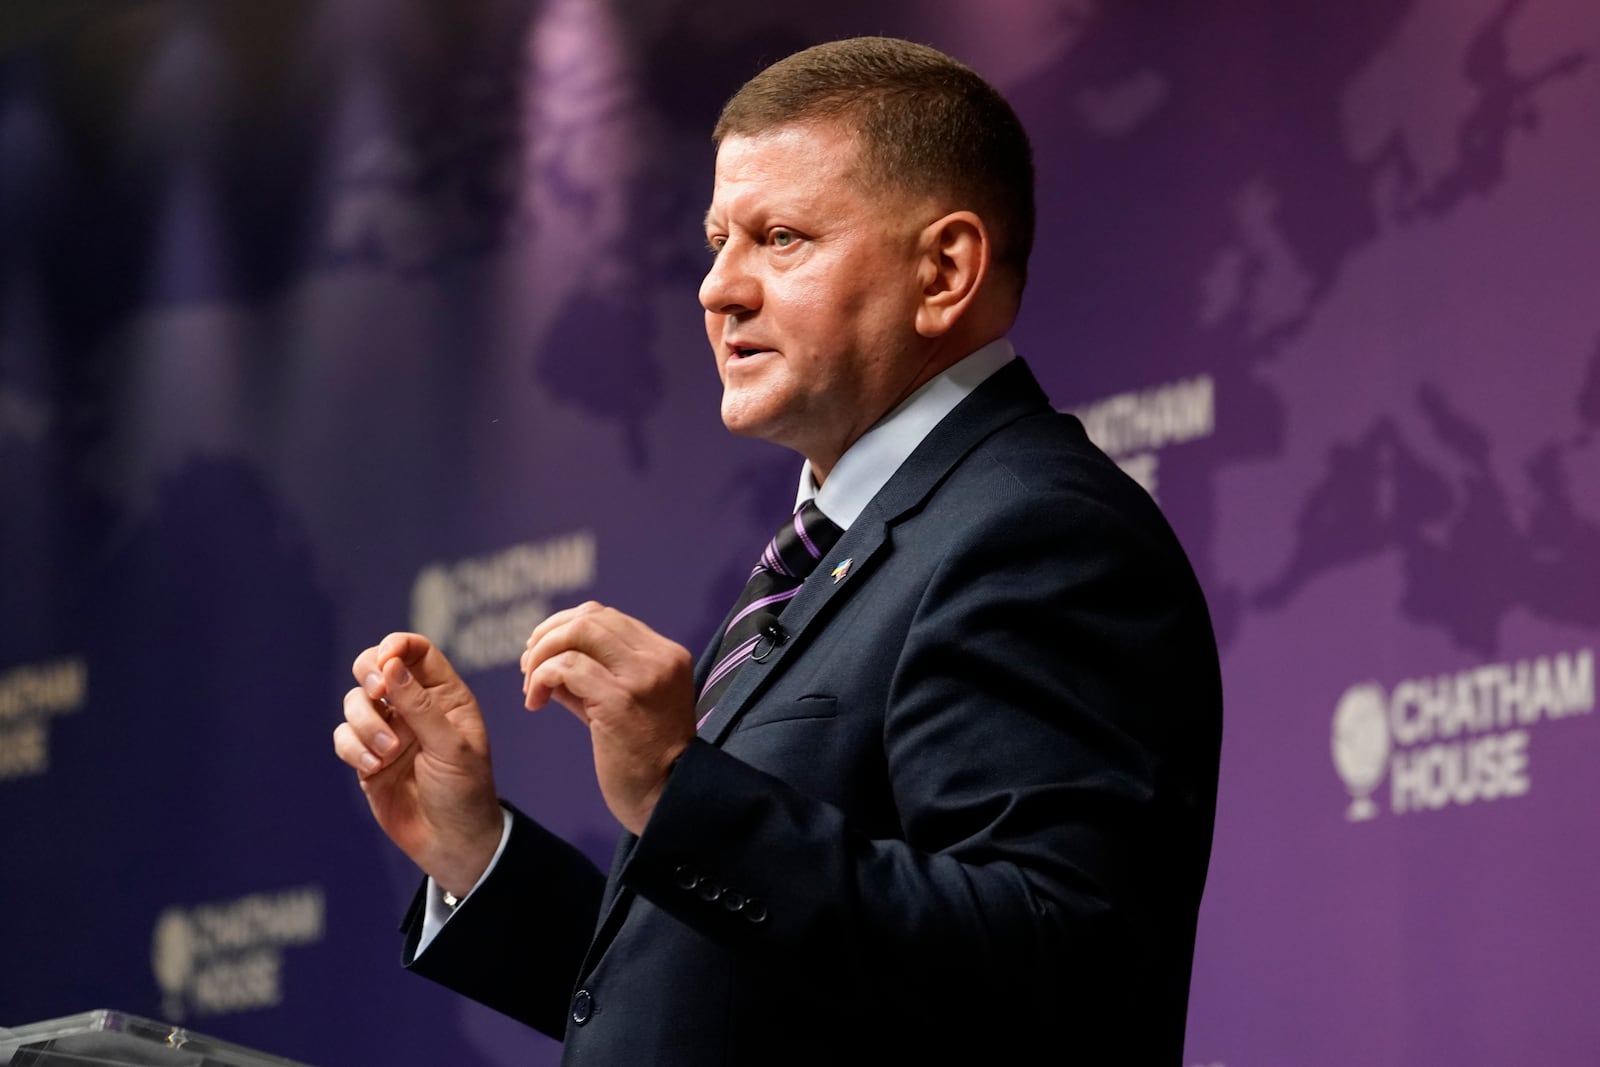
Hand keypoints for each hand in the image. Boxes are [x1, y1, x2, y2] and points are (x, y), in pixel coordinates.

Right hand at [333, 632, 503, 897]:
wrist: (450, 841)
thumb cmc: (464, 790)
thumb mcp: (451, 746)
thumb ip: (420, 706)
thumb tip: (391, 665)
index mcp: (444, 695)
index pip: (416, 651)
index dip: (396, 646)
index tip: (386, 661)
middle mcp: (413, 706)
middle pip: (376, 665)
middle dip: (370, 674)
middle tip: (378, 692)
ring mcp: (387, 730)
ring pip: (355, 701)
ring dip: (365, 722)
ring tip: (388, 752)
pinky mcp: (366, 756)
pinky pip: (343, 736)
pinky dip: (352, 747)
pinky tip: (374, 767)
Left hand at [521, 602, 695, 834]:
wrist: (667, 801)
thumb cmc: (644, 761)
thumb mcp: (622, 706)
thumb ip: (590, 677)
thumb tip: (544, 658)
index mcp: (665, 655)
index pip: (606, 617)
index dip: (564, 628)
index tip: (542, 655)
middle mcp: (658, 658)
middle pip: (590, 617)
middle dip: (547, 636)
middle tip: (527, 667)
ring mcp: (642, 677)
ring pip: (578, 632)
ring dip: (542, 654)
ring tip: (531, 687)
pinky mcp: (620, 700)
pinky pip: (568, 667)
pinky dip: (542, 677)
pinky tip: (535, 704)